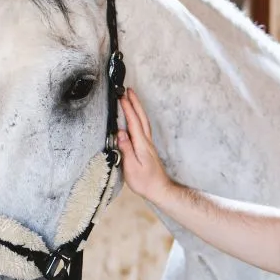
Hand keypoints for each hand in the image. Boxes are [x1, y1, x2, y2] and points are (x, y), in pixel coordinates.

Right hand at [116, 88, 172, 203]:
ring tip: (131, 98)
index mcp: (141, 144)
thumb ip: (126, 149)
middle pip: (141, 118)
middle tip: (128, 90)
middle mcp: (146, 141)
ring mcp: (148, 144)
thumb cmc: (145, 182)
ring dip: (138, 108)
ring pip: (143, 121)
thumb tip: (120, 133)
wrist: (160, 189)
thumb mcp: (131, 168)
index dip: (128, 108)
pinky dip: (139, 117)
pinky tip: (135, 117)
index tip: (121, 96)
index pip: (133, 122)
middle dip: (135, 102)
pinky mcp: (148, 148)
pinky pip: (143, 127)